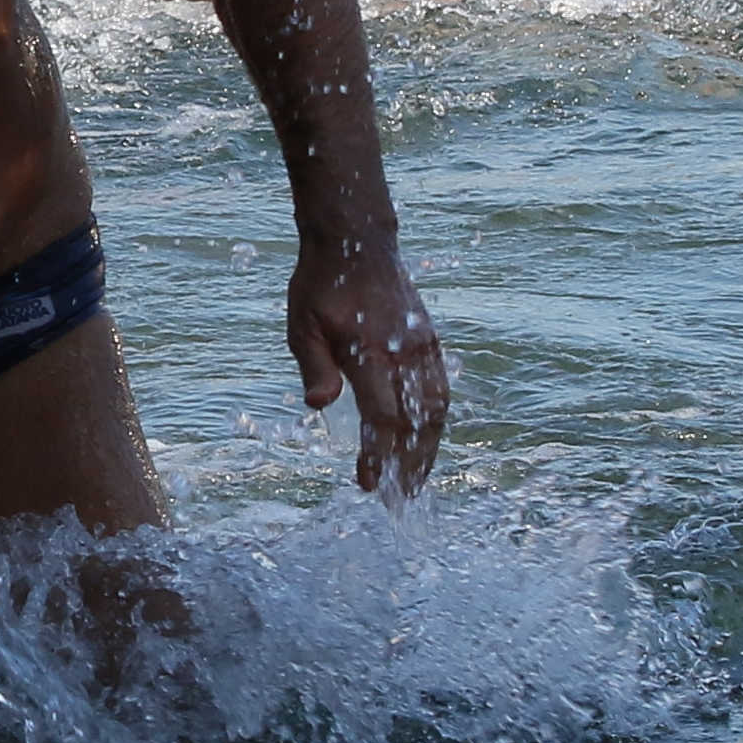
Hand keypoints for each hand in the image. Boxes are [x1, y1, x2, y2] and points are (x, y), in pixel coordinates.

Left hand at [289, 242, 446, 497]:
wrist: (359, 242)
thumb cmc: (321, 285)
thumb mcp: (302, 324)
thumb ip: (315, 366)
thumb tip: (318, 406)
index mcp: (370, 352)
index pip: (381, 416)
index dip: (377, 455)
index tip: (368, 484)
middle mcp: (405, 353)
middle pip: (417, 422)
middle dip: (410, 465)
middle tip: (399, 500)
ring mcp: (424, 347)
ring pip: (437, 409)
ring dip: (429, 448)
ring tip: (415, 480)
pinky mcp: (431, 342)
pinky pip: (441, 389)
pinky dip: (437, 421)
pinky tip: (427, 441)